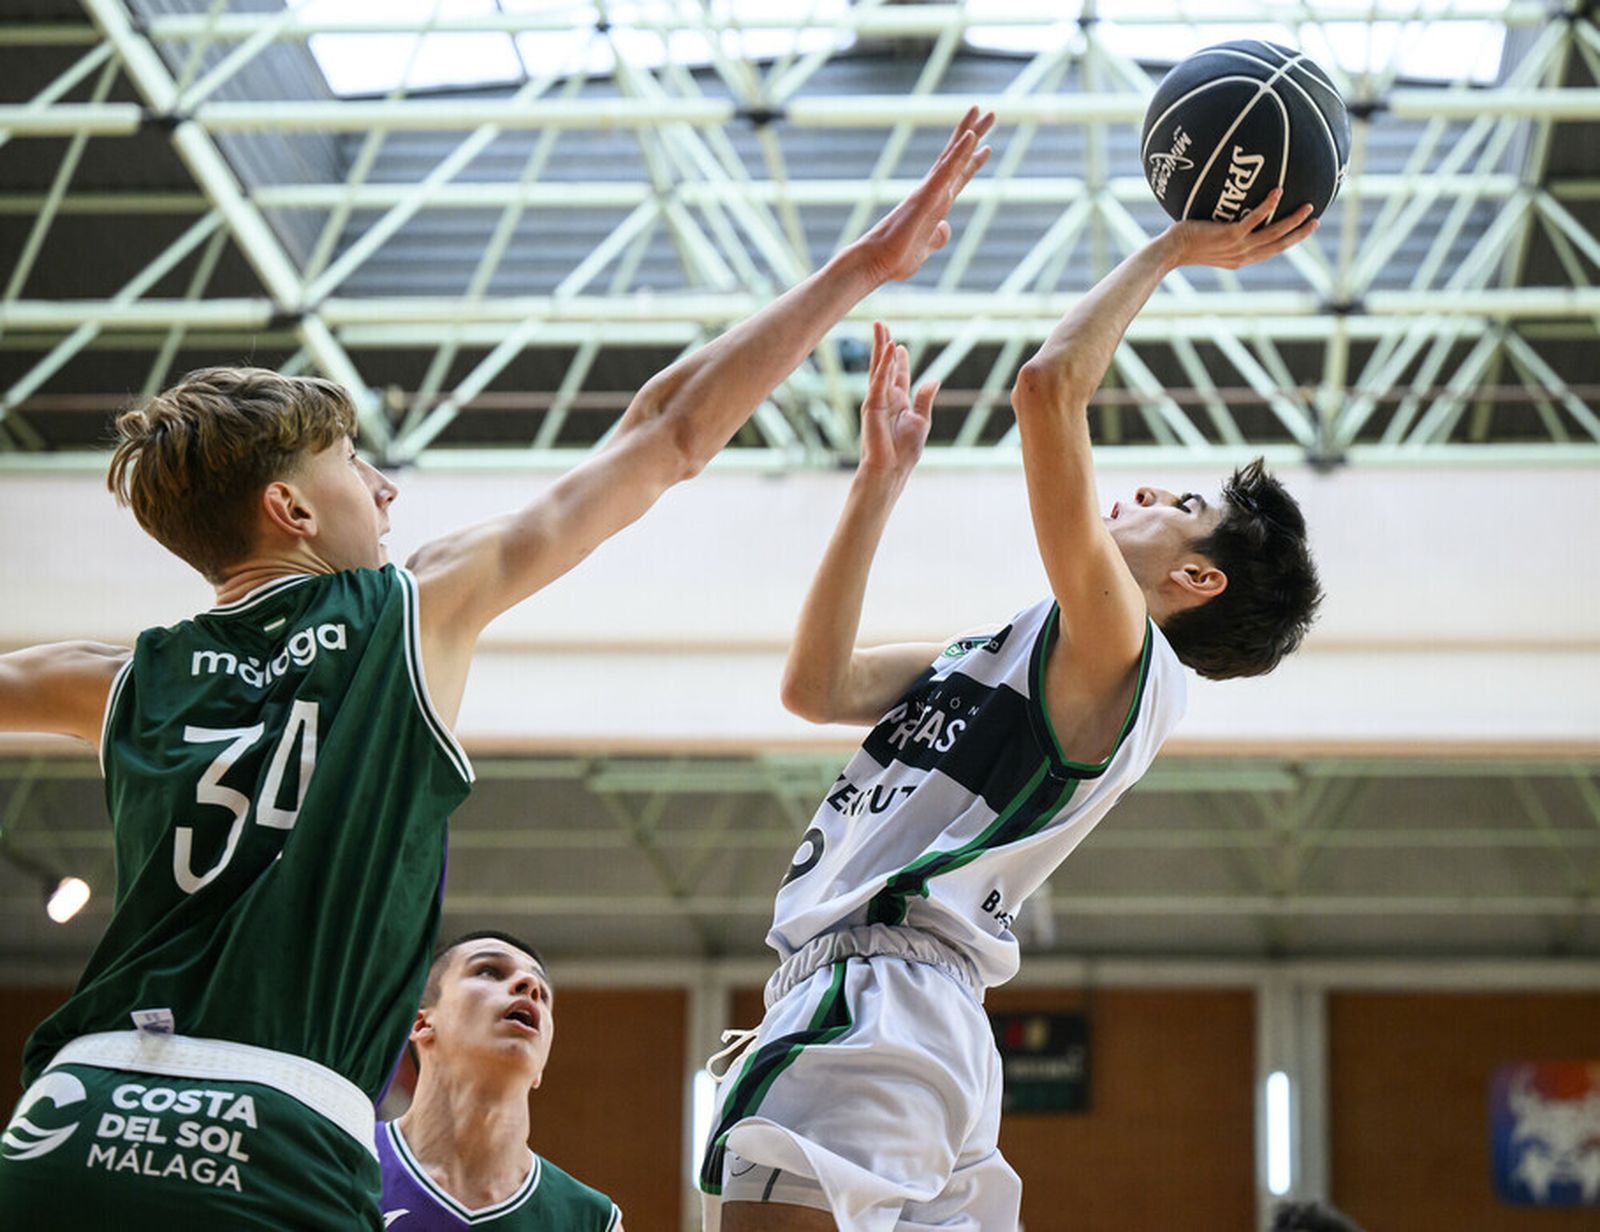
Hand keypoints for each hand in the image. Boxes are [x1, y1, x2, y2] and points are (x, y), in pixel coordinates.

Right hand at [853, 107, 994, 283]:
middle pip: (957, 157)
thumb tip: (946, 227)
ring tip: (983, 110)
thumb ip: (938, 236)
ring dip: (969, 132)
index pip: (958, 176)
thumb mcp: (926, 248)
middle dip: (973, 133)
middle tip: (989, 112)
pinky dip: (959, 153)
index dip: (972, 160)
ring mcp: (929, 191)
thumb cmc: (895, 258)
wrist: (876, 263)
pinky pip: (946, 170)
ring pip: (953, 155)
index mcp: (935, 204)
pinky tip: (971, 137)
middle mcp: (933, 191)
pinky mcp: (926, 196)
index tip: (986, 146)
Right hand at [858, 322, 934, 477]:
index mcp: (898, 402)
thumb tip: (933, 380)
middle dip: (883, 344)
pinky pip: (878, 378)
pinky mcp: (871, 404)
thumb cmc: (905, 451)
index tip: (899, 346)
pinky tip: (888, 347)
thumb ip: (924, 399)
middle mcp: (886, 398)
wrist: (891, 467)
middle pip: (884, 365)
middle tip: (882, 324)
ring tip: (880, 326)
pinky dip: (883, 363)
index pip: (898, 375)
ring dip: (879, 346)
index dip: (899, 360)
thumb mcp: (921, 421)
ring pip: (878, 367)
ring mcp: (877, 399)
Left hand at [1165, 189, 1316, 269]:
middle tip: (1316, 220)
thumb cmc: (1186, 243)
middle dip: (1299, 233)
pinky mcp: (1229, 235)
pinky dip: (1268, 206)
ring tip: (1308, 206)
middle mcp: (1242, 256)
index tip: (1304, 231)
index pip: (1271, 251)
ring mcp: (1237, 246)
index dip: (1290, 241)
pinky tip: (1278, 192)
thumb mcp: (1211, 243)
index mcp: (1240, 259)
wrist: (1171, 251)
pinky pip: (1255, 218)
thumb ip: (1226, 234)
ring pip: (1274, 233)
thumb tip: (1232, 217)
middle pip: (1280, 245)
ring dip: (1293, 220)